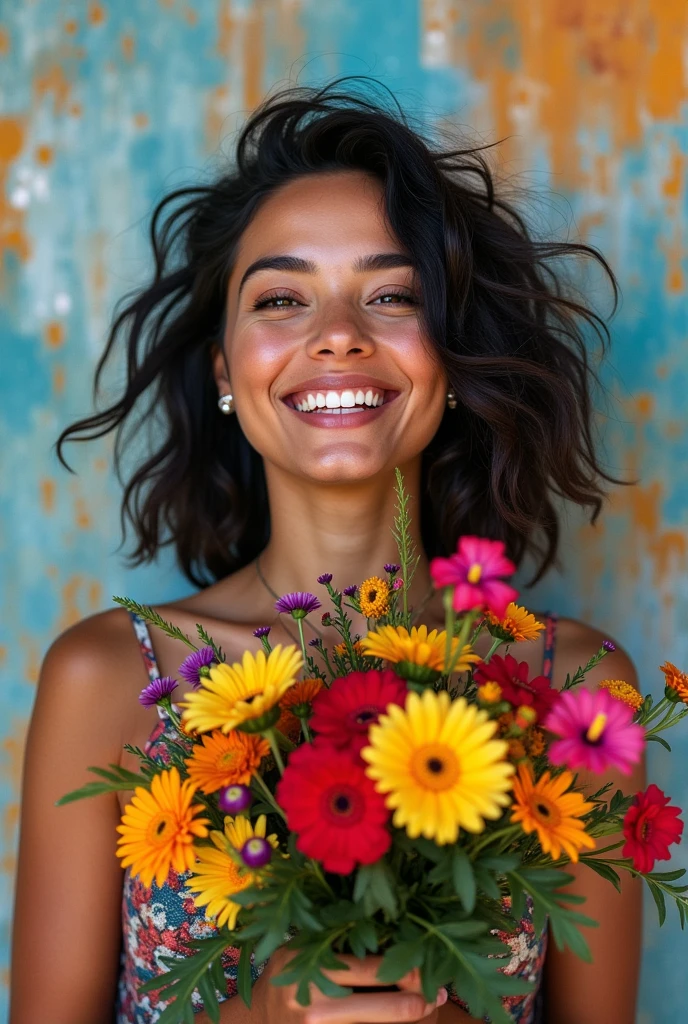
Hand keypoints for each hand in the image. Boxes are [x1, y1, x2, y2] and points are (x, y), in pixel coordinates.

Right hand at [255, 947, 447, 1022]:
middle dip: (416, 1003)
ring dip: (405, 1018)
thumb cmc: (287, 974)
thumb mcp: (304, 948)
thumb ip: (337, 941)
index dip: (407, 970)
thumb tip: (395, 931)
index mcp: (310, 962)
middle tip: (439, 996)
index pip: (371, 969)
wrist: (255, 1021)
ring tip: (426, 1010)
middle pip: (382, 1007)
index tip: (430, 967)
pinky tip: (400, 1022)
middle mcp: (312, 1000)